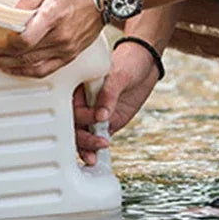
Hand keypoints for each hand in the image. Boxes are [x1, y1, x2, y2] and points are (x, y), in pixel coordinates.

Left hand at [0, 0, 102, 77]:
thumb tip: (11, 12)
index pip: (23, 40)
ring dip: (5, 66)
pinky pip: (45, 71)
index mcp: (53, 16)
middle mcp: (60, 36)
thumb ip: (28, 0)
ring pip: (30, 65)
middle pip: (22, 54)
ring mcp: (65, 49)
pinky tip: (12, 69)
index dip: (3, 44)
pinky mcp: (69, 56)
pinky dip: (25, 72)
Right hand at [73, 40, 161, 164]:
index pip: (72, 106)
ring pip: (83, 134)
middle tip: (98, 143)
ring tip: (93, 158)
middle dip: (82, 137)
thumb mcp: (119, 74)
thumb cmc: (128, 61)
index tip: (98, 118)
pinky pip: (98, 137)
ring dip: (86, 147)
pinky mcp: (108, 122)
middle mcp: (85, 101)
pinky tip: (97, 158)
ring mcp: (96, 113)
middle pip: (74, 124)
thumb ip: (109, 94)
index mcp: (79, 86)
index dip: (82, 116)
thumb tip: (102, 116)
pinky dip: (96, 149)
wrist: (146, 63)